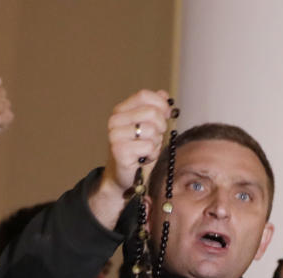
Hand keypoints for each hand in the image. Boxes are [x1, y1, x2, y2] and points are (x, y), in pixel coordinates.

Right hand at [89, 89, 170, 229]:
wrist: (126, 177)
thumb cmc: (139, 151)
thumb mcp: (150, 127)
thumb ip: (156, 109)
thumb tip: (164, 95)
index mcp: (121, 110)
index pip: (144, 95)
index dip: (160, 103)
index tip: (167, 114)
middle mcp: (115, 120)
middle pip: (151, 112)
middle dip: (161, 126)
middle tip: (156, 137)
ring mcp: (115, 135)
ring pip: (151, 130)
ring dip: (156, 143)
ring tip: (147, 149)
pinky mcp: (119, 151)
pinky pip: (148, 146)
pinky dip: (152, 154)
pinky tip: (143, 158)